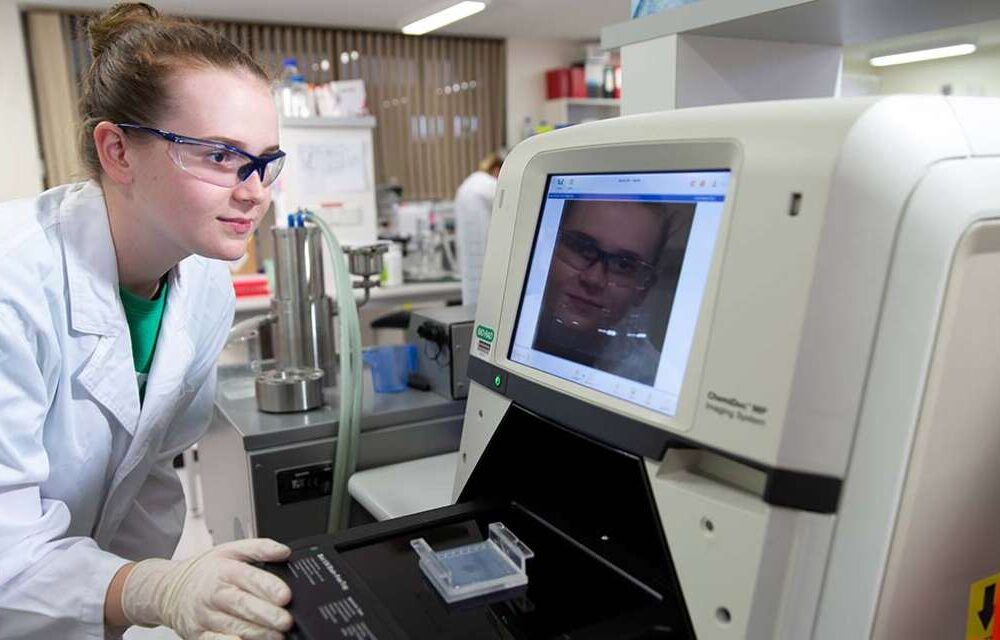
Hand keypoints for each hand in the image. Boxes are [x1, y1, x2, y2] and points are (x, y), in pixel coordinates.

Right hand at [121, 538, 293, 639]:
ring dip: (257, 633)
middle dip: (267, 615)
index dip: (268, 587)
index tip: (285, 596)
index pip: (249, 577)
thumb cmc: (205, 571)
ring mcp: (205, 616)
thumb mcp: (230, 550)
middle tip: (286, 621)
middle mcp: (214, 594)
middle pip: (242, 605)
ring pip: (233, 627)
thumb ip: (259, 548)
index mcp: (224, 570)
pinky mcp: (198, 635)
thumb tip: (283, 551)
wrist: (169, 589)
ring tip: (277, 636)